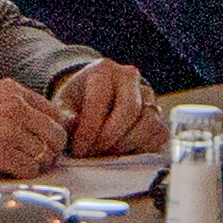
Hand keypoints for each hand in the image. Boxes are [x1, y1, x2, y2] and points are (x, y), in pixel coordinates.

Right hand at [0, 80, 70, 178]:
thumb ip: (11, 110)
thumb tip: (40, 132)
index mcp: (10, 90)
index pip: (53, 113)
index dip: (50, 134)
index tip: (42, 145)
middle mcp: (13, 105)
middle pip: (57, 135)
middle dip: (50, 152)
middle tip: (34, 162)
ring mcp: (7, 127)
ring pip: (46, 155)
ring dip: (34, 166)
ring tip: (12, 167)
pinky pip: (30, 170)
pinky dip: (21, 176)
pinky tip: (2, 171)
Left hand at [48, 61, 167, 157]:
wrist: (94, 96)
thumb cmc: (78, 101)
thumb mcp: (63, 104)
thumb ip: (64, 115)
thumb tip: (72, 122)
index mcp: (103, 70)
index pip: (99, 101)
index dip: (88, 130)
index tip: (79, 150)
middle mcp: (130, 77)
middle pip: (129, 110)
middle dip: (109, 138)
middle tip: (94, 153)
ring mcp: (148, 94)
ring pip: (149, 122)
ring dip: (127, 144)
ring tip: (107, 153)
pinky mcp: (159, 114)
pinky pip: (159, 134)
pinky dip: (142, 148)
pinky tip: (122, 151)